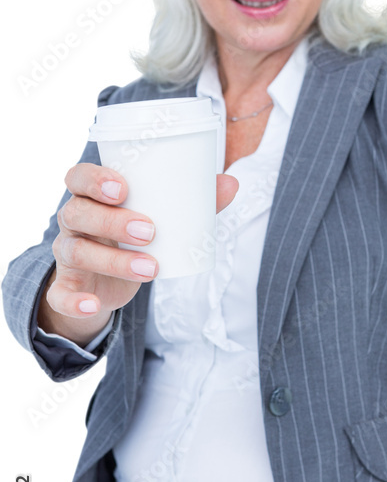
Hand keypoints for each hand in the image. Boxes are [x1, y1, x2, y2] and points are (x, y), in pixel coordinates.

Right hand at [38, 163, 238, 343]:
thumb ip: (192, 201)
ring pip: (77, 251)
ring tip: (151, 268)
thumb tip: (231, 184)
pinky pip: (61, 293)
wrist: (105, 282)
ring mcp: (67, 254)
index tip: (123, 188)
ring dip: (113, 261)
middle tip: (149, 231)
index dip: (94, 179)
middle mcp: (74, 221)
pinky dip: (74, 301)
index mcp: (91, 196)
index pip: (78, 177)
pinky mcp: (67, 286)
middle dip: (112, 221)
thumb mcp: (158, 218)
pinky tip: (93, 304)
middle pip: (78, 212)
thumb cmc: (133, 237)